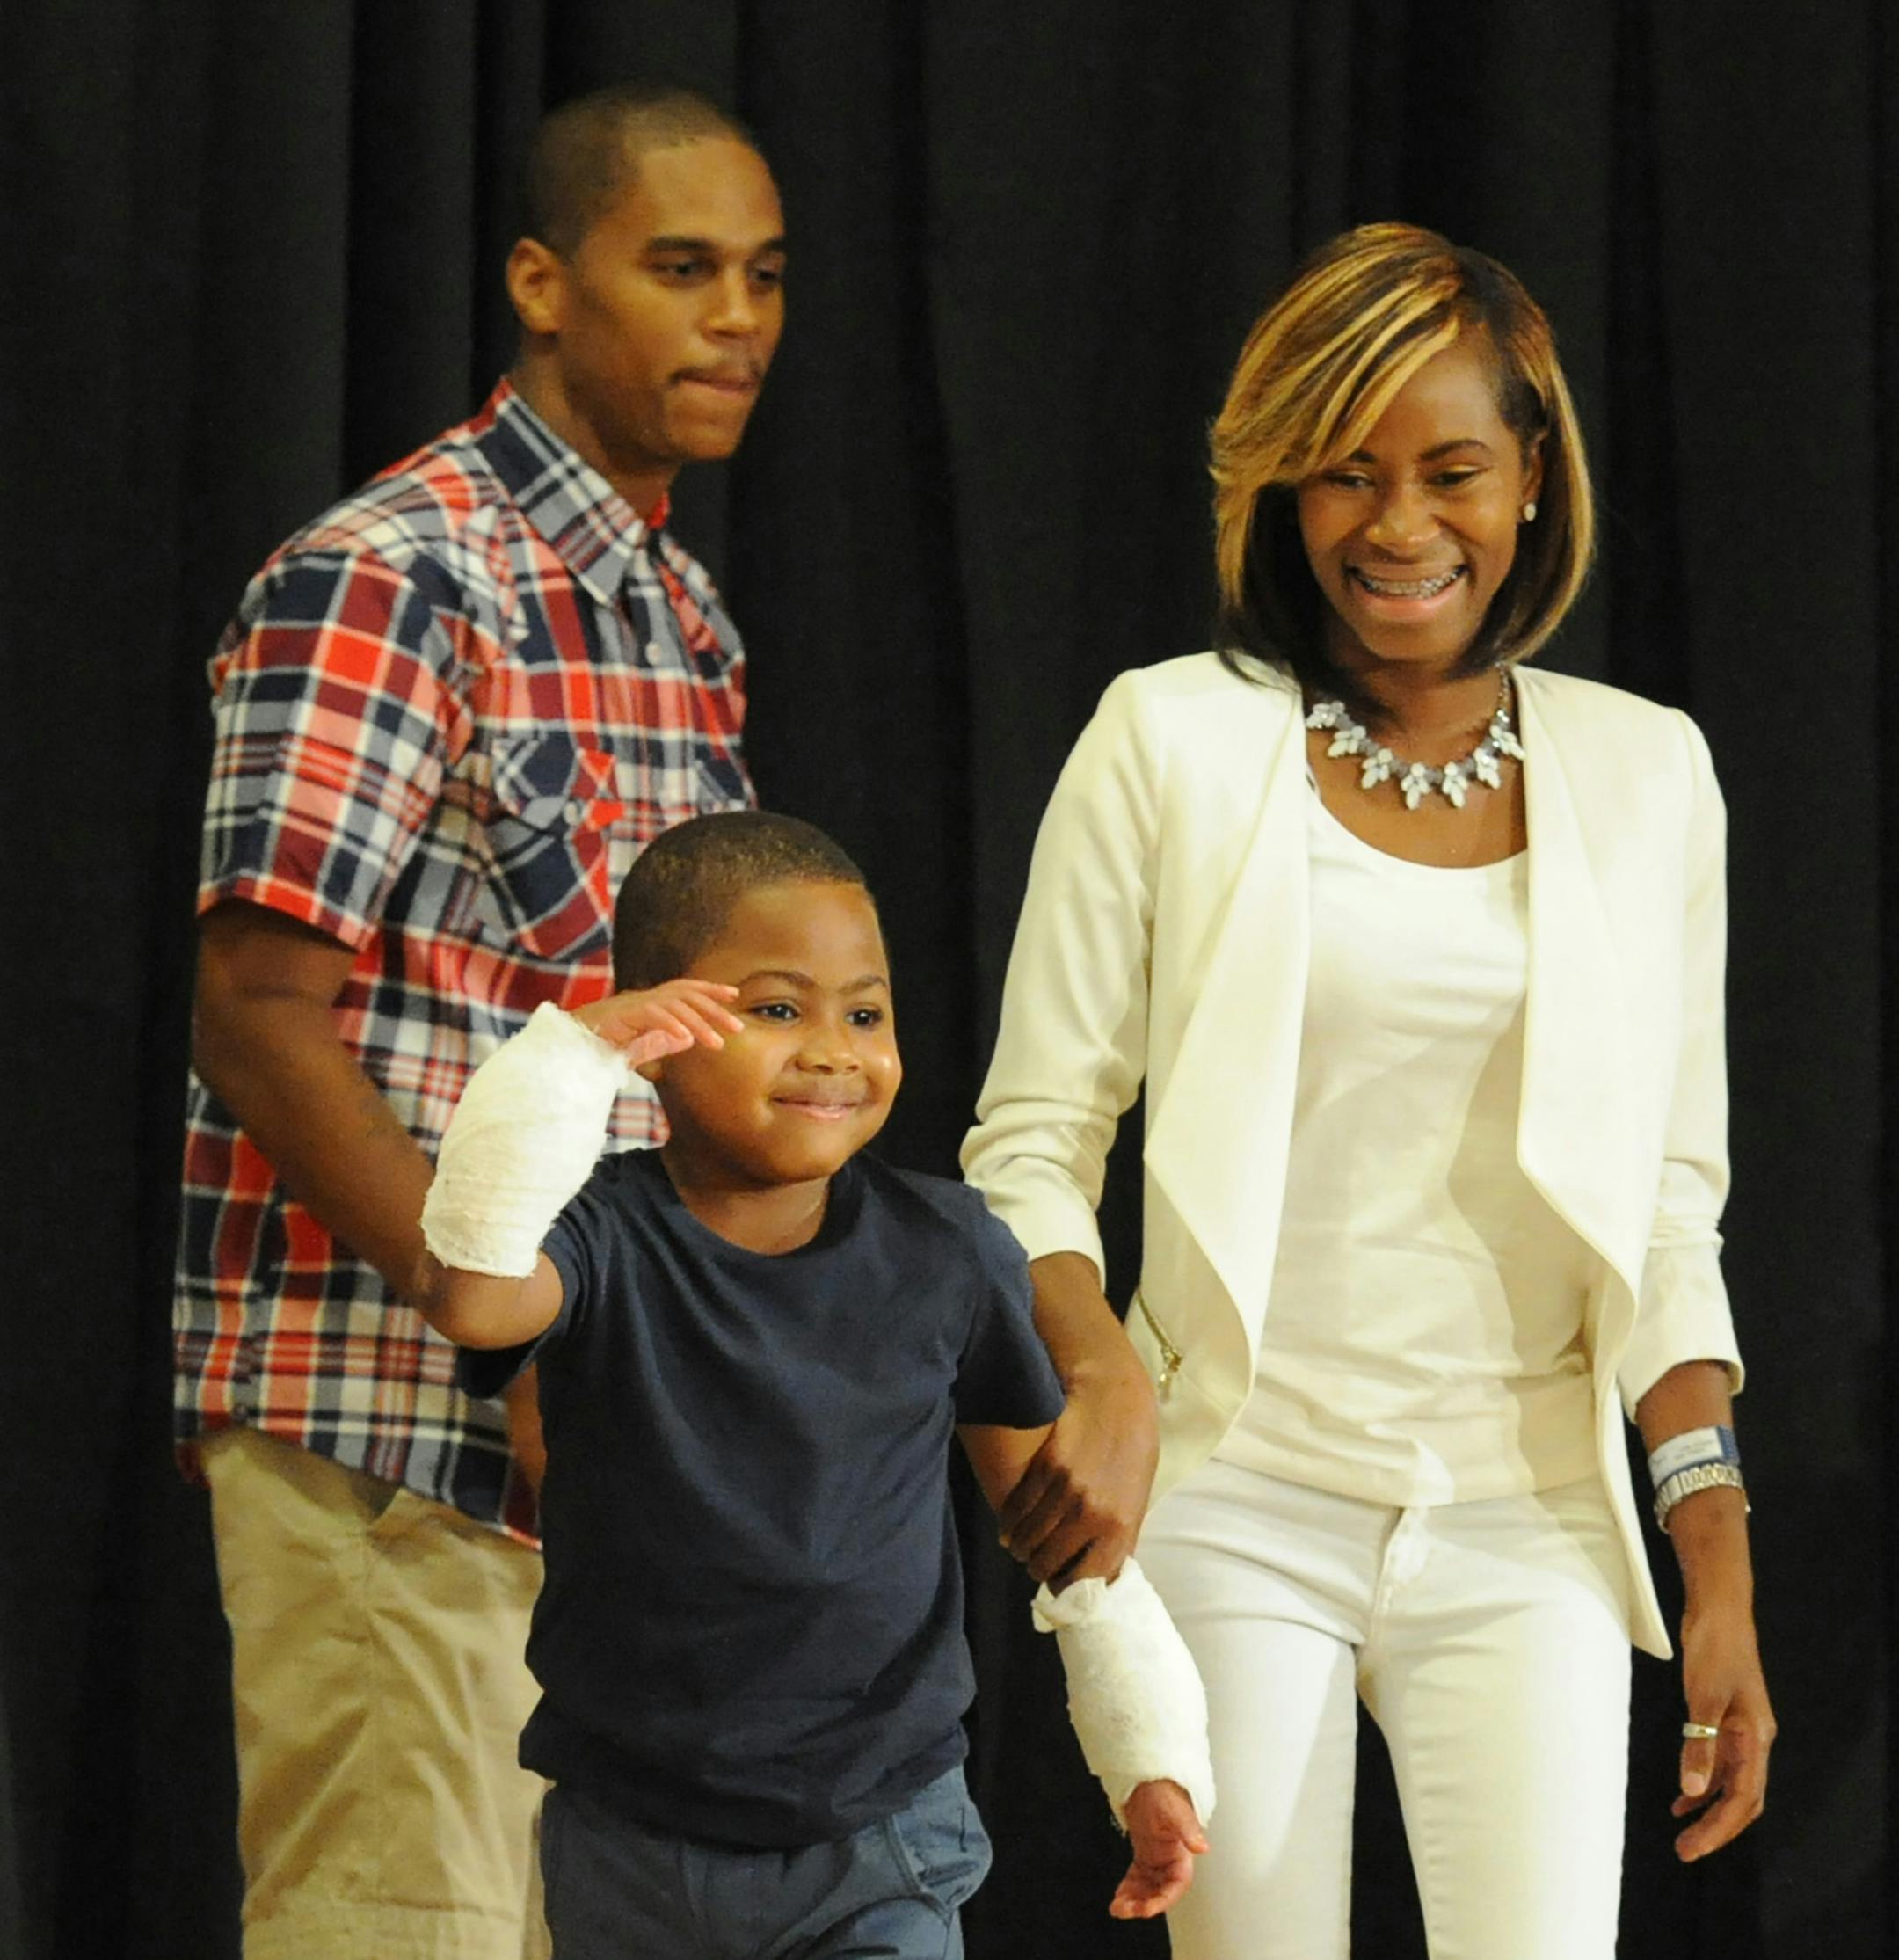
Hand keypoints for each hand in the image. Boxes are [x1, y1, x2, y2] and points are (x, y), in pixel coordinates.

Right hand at [570, 979, 741, 1065]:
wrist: (568, 1043)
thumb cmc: (602, 1044)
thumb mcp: (639, 1046)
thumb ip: (662, 1042)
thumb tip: (688, 1039)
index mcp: (652, 1002)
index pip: (687, 990)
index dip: (710, 990)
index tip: (735, 996)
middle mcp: (646, 998)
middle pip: (687, 995)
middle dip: (715, 1009)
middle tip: (738, 1027)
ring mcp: (635, 1004)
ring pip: (675, 1006)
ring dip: (699, 1024)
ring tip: (717, 1043)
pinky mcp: (623, 1014)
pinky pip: (652, 1015)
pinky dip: (670, 1025)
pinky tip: (685, 1038)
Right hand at [996, 1355, 1157, 1587]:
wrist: (1117, 1398)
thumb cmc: (1133, 1451)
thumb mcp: (1137, 1500)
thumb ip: (1122, 1538)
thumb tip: (1105, 1578)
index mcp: (1119, 1528)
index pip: (1085, 1580)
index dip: (1067, 1588)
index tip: (1058, 1584)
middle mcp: (1092, 1514)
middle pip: (1048, 1562)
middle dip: (1038, 1567)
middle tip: (1034, 1562)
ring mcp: (1066, 1491)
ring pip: (1027, 1539)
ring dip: (1019, 1547)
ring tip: (1019, 1546)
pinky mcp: (1043, 1468)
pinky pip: (1016, 1509)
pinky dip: (1008, 1523)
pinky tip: (1008, 1526)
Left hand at [1111, 1780, 1206, 1918]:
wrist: (1148, 1778)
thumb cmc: (1164, 1791)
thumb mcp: (1176, 1810)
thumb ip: (1188, 1828)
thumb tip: (1202, 1846)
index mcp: (1182, 1853)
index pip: (1176, 1885)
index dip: (1163, 1900)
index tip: (1147, 1909)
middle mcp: (1171, 1860)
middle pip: (1160, 1892)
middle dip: (1144, 1904)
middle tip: (1125, 1909)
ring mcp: (1157, 1858)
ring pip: (1148, 1889)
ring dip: (1134, 1900)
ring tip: (1117, 1907)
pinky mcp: (1145, 1854)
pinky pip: (1138, 1878)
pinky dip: (1129, 1889)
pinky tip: (1118, 1896)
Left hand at [1672, 1592, 1774, 1859]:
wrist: (1720, 1610)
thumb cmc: (1715, 1647)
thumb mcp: (1703, 1697)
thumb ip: (1700, 1744)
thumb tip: (1691, 1790)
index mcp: (1756, 1739)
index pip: (1743, 1800)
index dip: (1718, 1829)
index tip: (1692, 1848)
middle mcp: (1755, 1740)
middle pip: (1742, 1800)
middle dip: (1717, 1829)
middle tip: (1686, 1850)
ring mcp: (1742, 1731)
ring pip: (1732, 1785)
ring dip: (1709, 1809)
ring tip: (1683, 1832)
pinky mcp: (1727, 1720)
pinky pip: (1719, 1764)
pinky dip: (1703, 1782)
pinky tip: (1683, 1795)